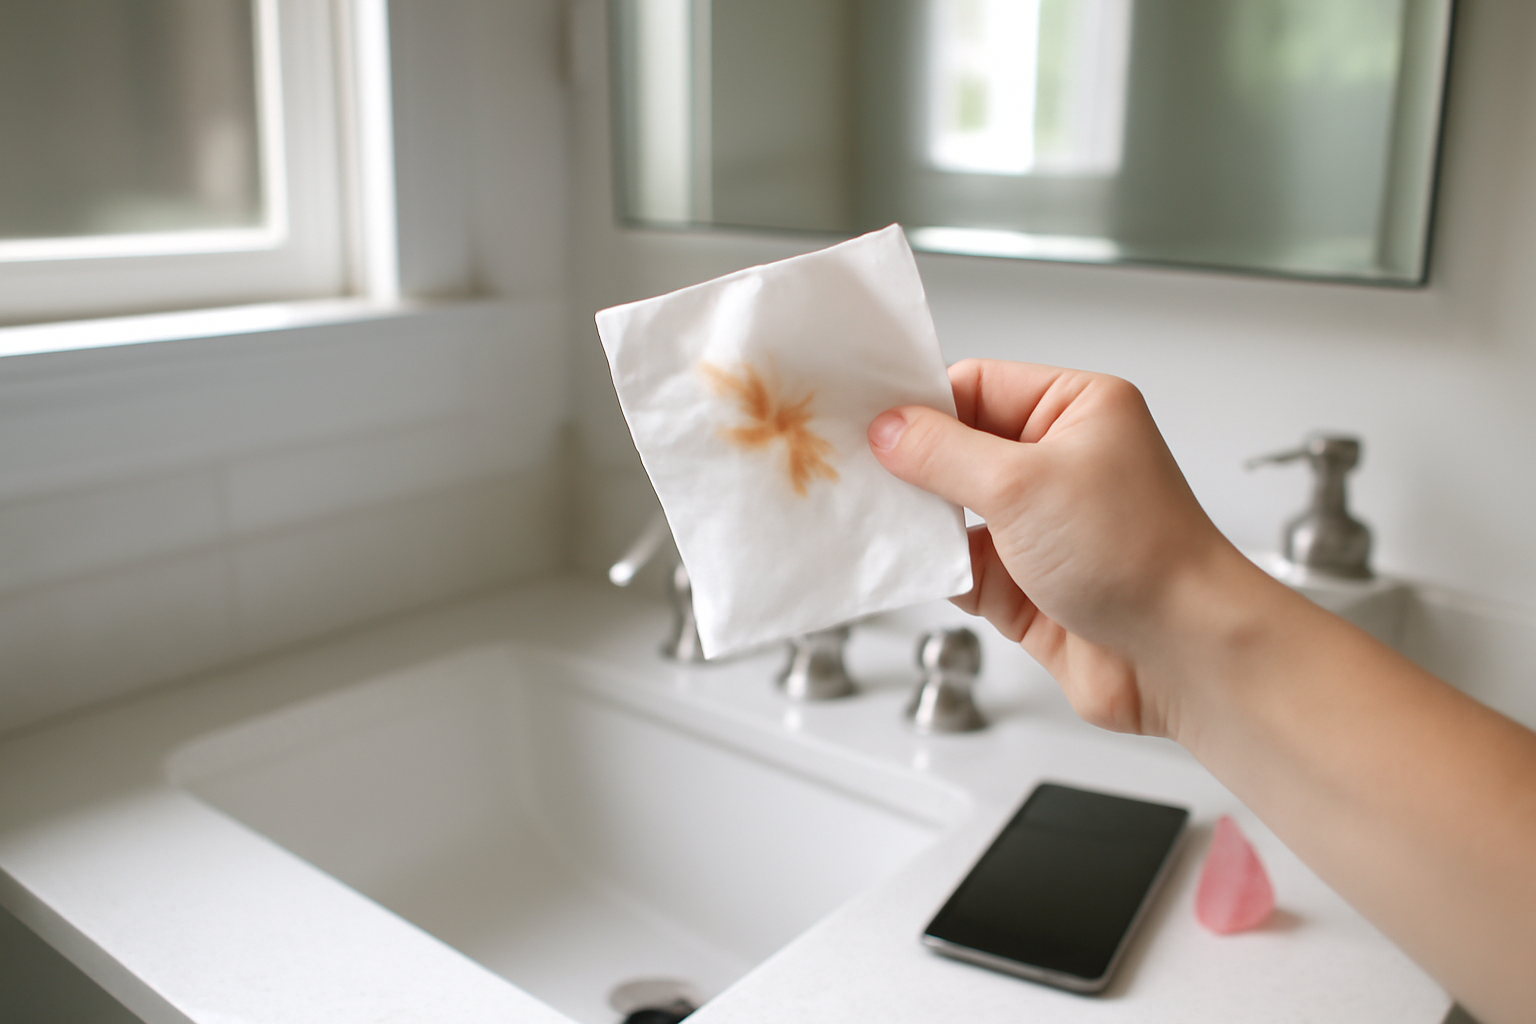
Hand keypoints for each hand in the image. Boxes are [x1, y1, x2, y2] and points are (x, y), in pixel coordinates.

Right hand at [868, 358, 1239, 736]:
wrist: (1182, 656)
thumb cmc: (1140, 555)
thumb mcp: (1022, 484)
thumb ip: (943, 453)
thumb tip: (890, 430)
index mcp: (1076, 411)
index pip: (976, 386)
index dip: (921, 404)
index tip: (868, 421)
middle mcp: (1060, 463)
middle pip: (958, 449)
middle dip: (913, 467)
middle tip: (859, 472)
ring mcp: (1043, 526)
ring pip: (954, 512)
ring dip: (922, 523)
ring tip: (882, 523)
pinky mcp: (1028, 584)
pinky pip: (961, 567)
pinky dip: (936, 570)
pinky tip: (911, 570)